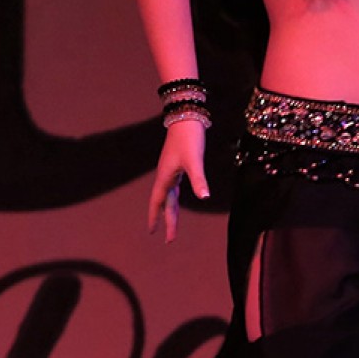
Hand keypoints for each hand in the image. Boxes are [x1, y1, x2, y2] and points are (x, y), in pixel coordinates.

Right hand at [148, 119, 209, 243]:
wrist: (186, 117)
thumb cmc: (189, 138)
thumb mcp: (194, 160)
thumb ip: (199, 180)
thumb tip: (205, 197)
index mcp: (166, 177)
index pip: (158, 203)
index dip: (156, 218)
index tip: (153, 233)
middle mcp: (165, 175)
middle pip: (164, 203)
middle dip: (167, 221)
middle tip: (169, 240)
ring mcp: (170, 169)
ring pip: (168, 195)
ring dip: (170, 210)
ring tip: (171, 224)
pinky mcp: (177, 163)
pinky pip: (173, 186)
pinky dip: (174, 196)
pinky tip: (177, 196)